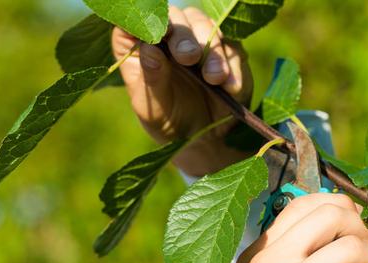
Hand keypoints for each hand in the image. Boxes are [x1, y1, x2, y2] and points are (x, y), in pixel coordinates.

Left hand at [112, 6, 253, 175]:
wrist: (205, 141)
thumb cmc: (169, 123)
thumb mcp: (153, 109)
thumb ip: (152, 80)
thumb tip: (150, 49)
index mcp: (139, 48)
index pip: (135, 21)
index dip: (147, 21)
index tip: (159, 33)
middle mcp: (168, 37)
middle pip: (174, 16)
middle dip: (183, 35)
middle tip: (189, 57)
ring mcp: (198, 40)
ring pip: (204, 25)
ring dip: (211, 49)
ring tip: (214, 78)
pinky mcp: (226, 51)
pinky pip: (232, 46)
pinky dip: (232, 64)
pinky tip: (230, 87)